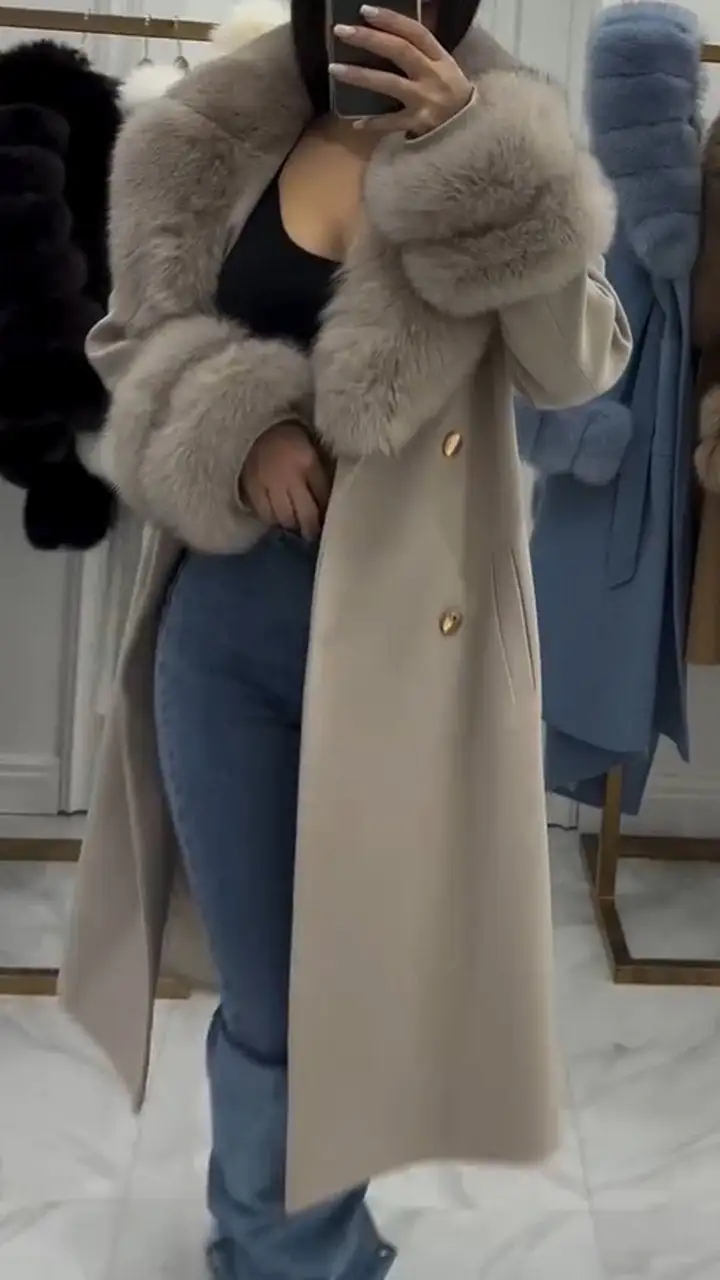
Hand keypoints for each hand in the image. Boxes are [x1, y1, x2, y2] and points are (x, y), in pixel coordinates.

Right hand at [240, 423, 330, 539]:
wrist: (257, 424)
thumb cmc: (290, 436)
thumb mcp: (312, 448)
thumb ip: (321, 472)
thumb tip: (329, 502)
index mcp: (308, 462)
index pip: (322, 496)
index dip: (326, 511)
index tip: (328, 521)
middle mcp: (288, 476)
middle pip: (305, 513)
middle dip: (310, 527)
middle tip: (312, 534)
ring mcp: (267, 483)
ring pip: (284, 517)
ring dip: (292, 524)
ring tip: (295, 525)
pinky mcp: (250, 487)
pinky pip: (264, 513)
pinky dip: (272, 519)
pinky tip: (277, 518)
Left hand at [330, 5, 472, 135]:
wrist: (473, 132)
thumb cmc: (454, 98)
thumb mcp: (445, 69)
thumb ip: (423, 54)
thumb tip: (391, 35)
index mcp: (441, 58)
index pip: (415, 32)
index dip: (390, 19)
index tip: (365, 11)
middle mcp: (433, 75)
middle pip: (400, 51)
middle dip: (369, 39)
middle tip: (341, 31)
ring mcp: (426, 100)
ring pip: (389, 84)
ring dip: (360, 76)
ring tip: (335, 70)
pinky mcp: (420, 125)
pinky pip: (391, 123)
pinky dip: (373, 123)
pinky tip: (355, 122)